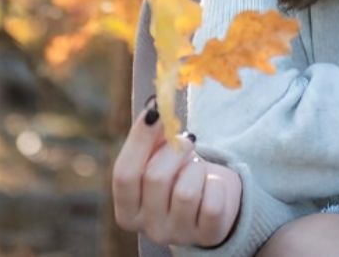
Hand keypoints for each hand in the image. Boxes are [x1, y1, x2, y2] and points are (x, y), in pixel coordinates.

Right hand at [113, 97, 242, 247]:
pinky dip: (215, 185)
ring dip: (196, 169)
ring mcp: (178, 235)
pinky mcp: (208, 236)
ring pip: (185, 192)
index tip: (156, 110)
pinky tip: (211, 185)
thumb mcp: (159, 156)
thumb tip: (155, 104)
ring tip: (197, 168)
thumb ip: (151, 135)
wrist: (213, 199)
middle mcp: (148, 227)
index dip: (138, 139)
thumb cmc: (179, 173)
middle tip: (186, 141)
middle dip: (174, 151)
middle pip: (155, 179)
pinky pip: (212, 203)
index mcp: (127, 210)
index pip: (123, 174)